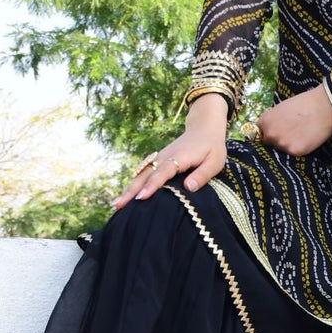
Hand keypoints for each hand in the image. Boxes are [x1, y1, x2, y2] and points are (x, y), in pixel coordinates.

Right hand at [112, 94, 229, 208]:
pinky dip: (134, 184)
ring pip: (141, 174)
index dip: (152, 185)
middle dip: (132, 190)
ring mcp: (159, 158)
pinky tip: (126, 196)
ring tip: (116, 204)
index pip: (163, 172)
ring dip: (129, 188)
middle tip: (119, 205)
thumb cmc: (212, 147)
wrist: (203, 128)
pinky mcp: (157, 160)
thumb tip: (188, 188)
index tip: (142, 197)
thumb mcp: (215, 162)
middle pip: (145, 174)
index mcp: (179, 157)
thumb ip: (202, 175)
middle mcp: (164, 157)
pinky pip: (143, 173)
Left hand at [256, 84, 331, 156]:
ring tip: (301, 135)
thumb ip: (272, 120)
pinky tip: (306, 139)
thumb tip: (269, 130)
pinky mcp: (295, 151)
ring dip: (288, 145)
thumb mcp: (281, 108)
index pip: (259, 134)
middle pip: (269, 144)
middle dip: (277, 140)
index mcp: (265, 121)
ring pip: (281, 150)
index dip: (269, 133)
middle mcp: (270, 134)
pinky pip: (293, 153)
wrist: (323, 106)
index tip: (276, 133)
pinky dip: (299, 148)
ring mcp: (282, 144)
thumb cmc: (304, 103)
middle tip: (291, 133)